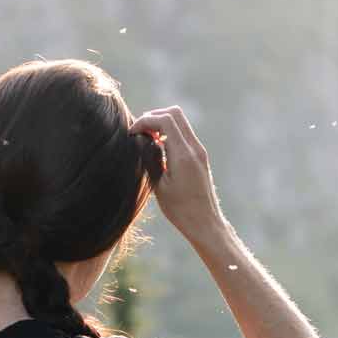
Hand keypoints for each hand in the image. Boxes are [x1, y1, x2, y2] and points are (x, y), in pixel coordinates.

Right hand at [128, 105, 226, 242]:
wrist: (205, 223)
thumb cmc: (180, 210)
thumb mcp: (159, 186)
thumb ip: (150, 159)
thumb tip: (142, 139)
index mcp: (183, 155)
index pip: (165, 119)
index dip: (145, 120)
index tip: (133, 133)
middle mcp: (194, 149)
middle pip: (174, 113)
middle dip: (154, 117)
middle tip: (140, 132)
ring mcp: (199, 151)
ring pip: (180, 122)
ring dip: (162, 124)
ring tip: (148, 140)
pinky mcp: (200, 157)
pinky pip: (184, 134)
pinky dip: (169, 133)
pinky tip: (159, 149)